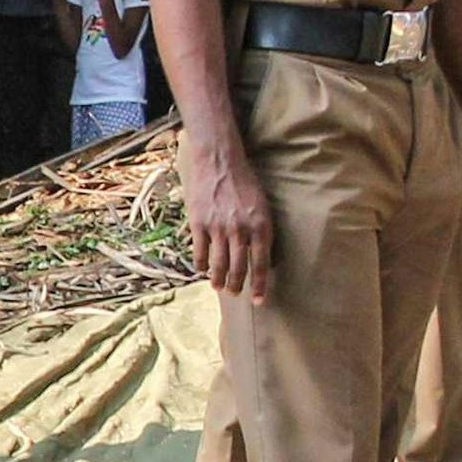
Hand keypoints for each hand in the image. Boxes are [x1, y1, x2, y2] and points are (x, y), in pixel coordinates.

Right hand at [185, 137, 276, 301]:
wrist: (219, 161)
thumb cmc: (244, 182)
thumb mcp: (262, 205)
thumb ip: (261, 230)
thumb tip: (261, 256)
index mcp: (261, 225)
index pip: (261, 264)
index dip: (259, 285)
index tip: (258, 301)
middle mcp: (241, 230)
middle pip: (239, 268)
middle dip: (237, 285)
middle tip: (235, 293)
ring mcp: (218, 228)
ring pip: (218, 264)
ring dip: (218, 279)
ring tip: (218, 287)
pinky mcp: (199, 224)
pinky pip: (199, 253)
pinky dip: (200, 265)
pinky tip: (201, 270)